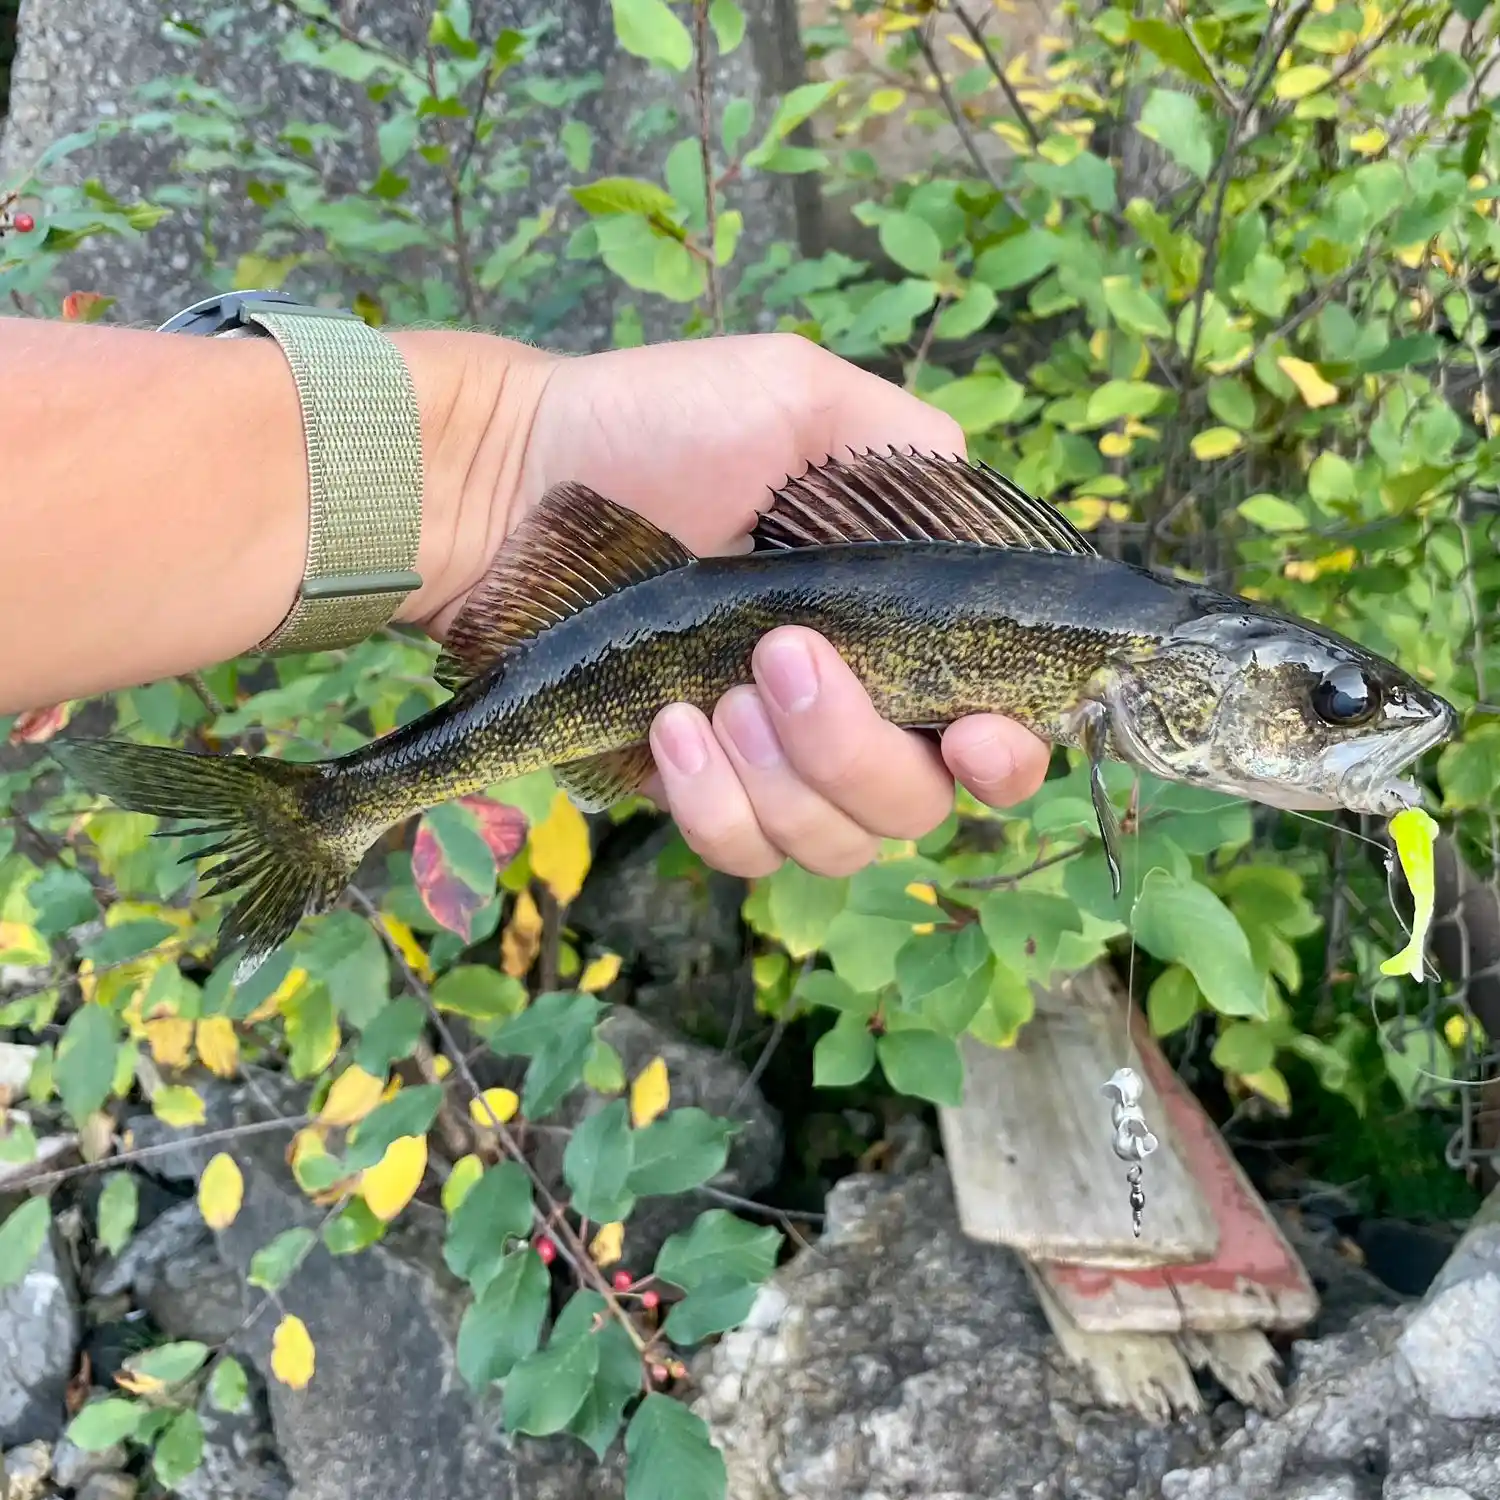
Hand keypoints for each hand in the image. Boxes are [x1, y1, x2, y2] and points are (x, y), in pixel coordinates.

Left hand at [462, 333, 1050, 878]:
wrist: (510, 485)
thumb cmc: (653, 429)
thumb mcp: (796, 397)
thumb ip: (907, 457)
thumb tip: (981, 532)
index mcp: (897, 625)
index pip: (996, 733)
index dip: (1006, 757)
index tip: (969, 734)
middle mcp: (852, 708)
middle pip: (916, 804)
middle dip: (856, 746)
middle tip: (778, 656)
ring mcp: (771, 762)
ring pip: (834, 843)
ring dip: (784, 777)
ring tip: (711, 694)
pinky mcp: (693, 793)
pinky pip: (743, 850)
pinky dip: (714, 805)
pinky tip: (668, 727)